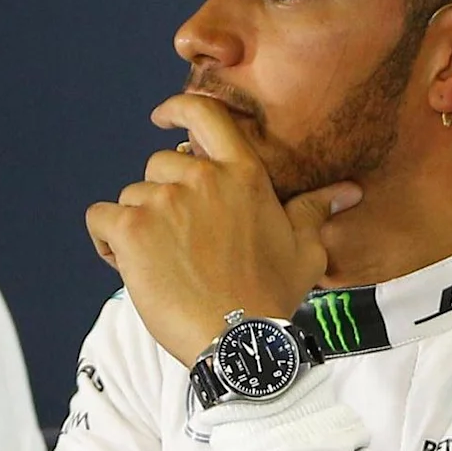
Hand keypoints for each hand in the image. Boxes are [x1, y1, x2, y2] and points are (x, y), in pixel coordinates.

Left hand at [82, 94, 360, 363]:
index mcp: (242, 175)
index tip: (161, 118)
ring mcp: (164, 201)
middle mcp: (201, 177)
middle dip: (162, 197)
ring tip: (162, 266)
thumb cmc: (273, 297)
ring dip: (139, 226)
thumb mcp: (305, 250)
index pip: (205, 116)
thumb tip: (350, 191)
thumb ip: (315, 210)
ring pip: (132, 198)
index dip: (177, 109)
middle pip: (159, 165)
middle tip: (180, 243)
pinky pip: (101, 220)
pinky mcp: (132, 229)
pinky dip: (107, 242)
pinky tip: (129, 268)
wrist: (238, 341)